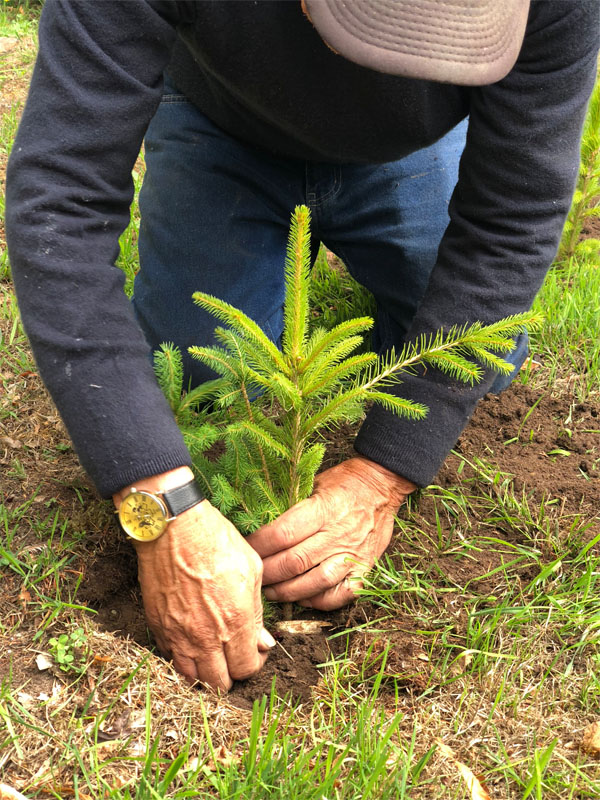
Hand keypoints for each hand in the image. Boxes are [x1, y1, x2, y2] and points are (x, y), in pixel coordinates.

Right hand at [114, 468, 273, 690]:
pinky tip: (192, 641)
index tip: (256, 650)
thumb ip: (258, 612)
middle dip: (231, 675)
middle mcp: (206, 636)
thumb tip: (262, 641)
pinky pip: (170, 658)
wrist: (173, 527)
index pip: (246, 668)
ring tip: (213, 656)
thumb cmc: (216, 541)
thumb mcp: (252, 570)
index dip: (255, 663)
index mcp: (235, 622)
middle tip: (234, 656)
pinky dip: (182, 658)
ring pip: (191, 678)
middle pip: (219, 683)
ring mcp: (178, 634)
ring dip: (204, 673)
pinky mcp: (158, 626)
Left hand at [246, 457, 415, 610]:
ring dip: (287, 592)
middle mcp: (337, 534)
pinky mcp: (366, 568)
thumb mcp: (313, 483)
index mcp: (322, 509)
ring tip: (271, 592)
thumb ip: (292, 506)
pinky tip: (303, 598)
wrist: (381, 484)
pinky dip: (319, 601)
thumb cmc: (343, 482)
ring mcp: (352, 554)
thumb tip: (260, 525)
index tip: (245, 550)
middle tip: (253, 576)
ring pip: (314, 582)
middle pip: (294, 562)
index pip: (282, 534)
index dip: (259, 546)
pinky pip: (342, 595)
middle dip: (268, 573)